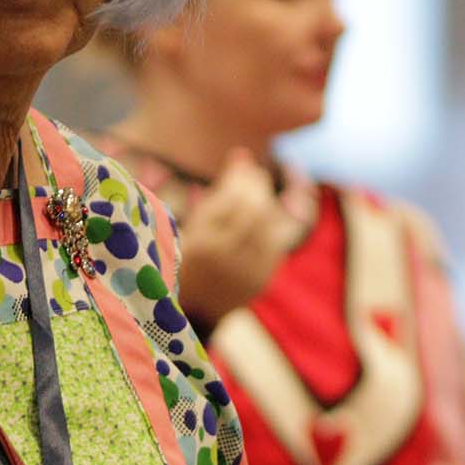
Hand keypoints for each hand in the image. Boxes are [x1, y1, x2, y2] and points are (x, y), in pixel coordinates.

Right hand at [172, 151, 301, 329]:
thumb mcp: (192, 225)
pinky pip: (278, 244)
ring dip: (269, 203)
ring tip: (262, 195)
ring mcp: (243, 271)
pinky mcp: (260, 280)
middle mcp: (222, 257)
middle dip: (258, 187)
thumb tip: (243, 153)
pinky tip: (270, 216)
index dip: (242, 177)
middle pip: (253, 211)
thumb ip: (218, 191)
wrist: (192, 310)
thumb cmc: (186, 259)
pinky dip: (277, 224)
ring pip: (268, 226)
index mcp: (197, 242)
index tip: (244, 165)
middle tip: (257, 176)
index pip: (229, 199)